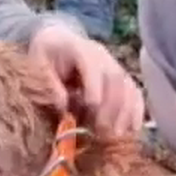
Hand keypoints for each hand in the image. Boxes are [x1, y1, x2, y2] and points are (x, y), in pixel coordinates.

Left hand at [30, 23, 146, 138]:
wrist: (59, 40)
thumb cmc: (47, 55)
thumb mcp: (38, 63)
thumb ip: (50, 83)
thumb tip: (64, 105)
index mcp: (79, 48)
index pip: (92, 65)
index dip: (94, 86)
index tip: (91, 108)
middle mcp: (102, 56)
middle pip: (115, 79)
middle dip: (111, 107)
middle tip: (102, 131)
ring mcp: (115, 66)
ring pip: (129, 87)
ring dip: (125, 113)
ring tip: (115, 135)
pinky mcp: (122, 79)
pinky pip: (135, 94)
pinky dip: (137, 111)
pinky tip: (133, 130)